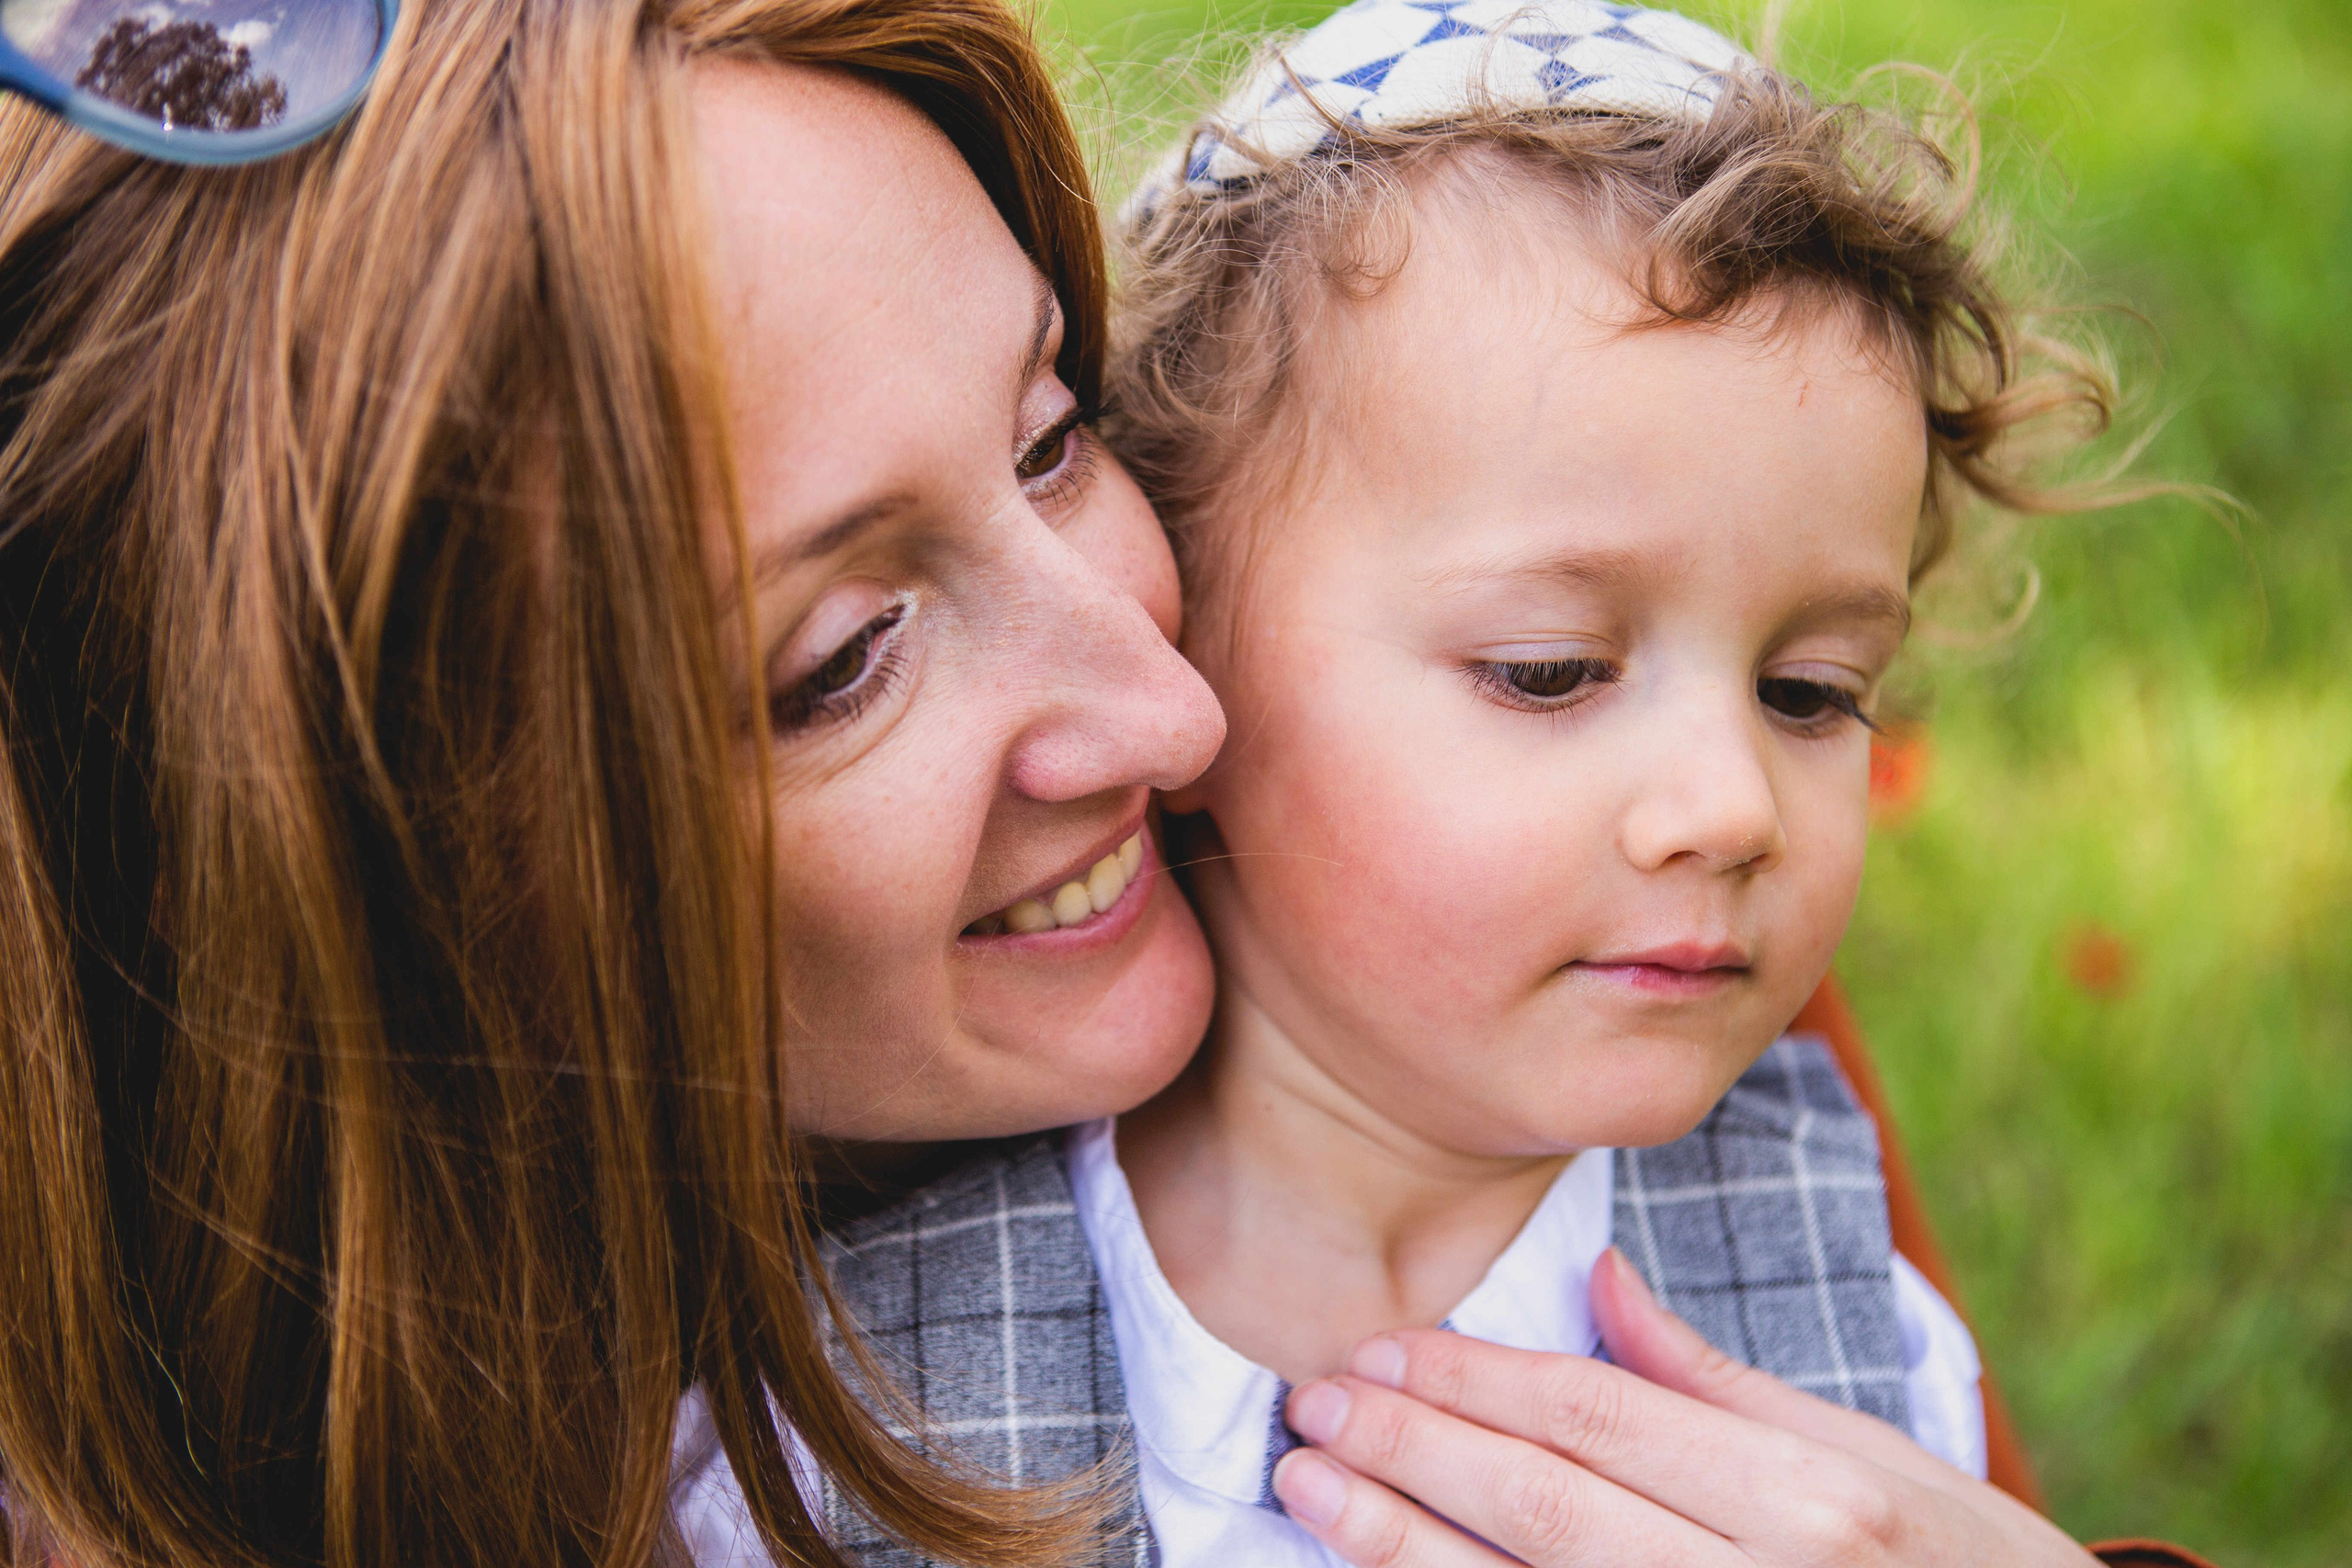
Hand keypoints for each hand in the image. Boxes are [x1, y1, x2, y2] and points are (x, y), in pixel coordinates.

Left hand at [1270, 1247, 2096, 1566]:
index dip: (1476, 1380)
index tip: (1383, 1345)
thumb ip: (1721, 1384)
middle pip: (1543, 1505)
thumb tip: (1607, 1280)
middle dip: (1412, 1447)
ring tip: (1309, 1484)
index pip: (1599, 1420)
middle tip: (1312, 1399)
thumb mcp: (1875, 1463)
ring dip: (1398, 1541)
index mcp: (1809, 1501)